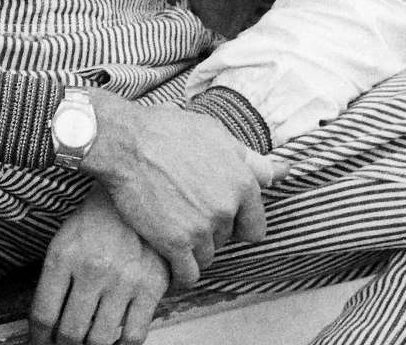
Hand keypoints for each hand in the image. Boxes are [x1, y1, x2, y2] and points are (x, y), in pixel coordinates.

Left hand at [30, 187, 168, 344]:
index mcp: (63, 256)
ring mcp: (124, 279)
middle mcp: (93, 269)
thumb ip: (54, 283)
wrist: (132, 195)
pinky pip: (134, 335)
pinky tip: (114, 342)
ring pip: (100, 339)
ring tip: (86, 344)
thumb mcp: (63, 243)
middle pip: (70, 331)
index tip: (40, 343)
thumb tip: (48, 325)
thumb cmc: (94, 223)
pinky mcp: (151, 285)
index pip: (43, 314)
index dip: (38, 338)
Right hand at [81, 92, 281, 288]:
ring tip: (172, 228)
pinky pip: (187, 274)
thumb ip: (249, 159)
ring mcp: (200, 228)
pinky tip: (170, 260)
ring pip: (207, 256)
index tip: (217, 215)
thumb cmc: (166, 131)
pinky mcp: (174, 242)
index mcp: (241, 183)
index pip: (254, 225)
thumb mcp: (214, 134)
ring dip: (192, 248)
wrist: (123, 141)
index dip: (236, 221)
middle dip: (210, 229)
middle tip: (186, 211)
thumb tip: (281, 171)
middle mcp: (226, 208)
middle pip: (227, 238)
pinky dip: (180, 273)